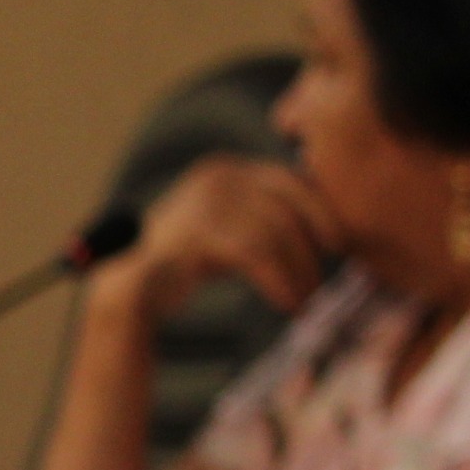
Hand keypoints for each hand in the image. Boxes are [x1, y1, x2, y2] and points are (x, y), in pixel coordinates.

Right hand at [110, 157, 333, 320]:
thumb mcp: (226, 224)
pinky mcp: (198, 231)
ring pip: (276, 235)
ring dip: (298, 273)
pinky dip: (279, 282)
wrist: (130, 288)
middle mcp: (217, 175)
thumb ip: (261, 212)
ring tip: (303, 301)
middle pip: (288, 208)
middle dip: (311, 250)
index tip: (339, 245)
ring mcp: (205, 200)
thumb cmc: (184, 263)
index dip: (322, 212)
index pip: (292, 180)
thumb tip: (321, 223)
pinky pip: (257, 256)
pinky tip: (287, 303)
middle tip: (319, 284)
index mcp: (227, 167)